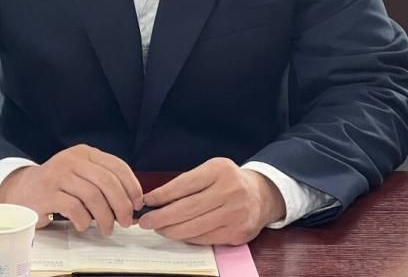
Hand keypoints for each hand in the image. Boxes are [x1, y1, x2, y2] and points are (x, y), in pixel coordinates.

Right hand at [0, 144, 142, 234]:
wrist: (22, 190)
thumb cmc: (58, 185)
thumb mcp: (80, 174)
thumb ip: (102, 181)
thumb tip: (131, 201)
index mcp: (84, 152)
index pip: (116, 165)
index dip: (132, 186)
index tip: (137, 203)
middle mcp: (72, 160)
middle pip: (107, 182)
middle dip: (122, 205)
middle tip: (126, 221)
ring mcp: (58, 175)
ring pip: (93, 196)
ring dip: (105, 217)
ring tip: (107, 229)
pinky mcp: (47, 193)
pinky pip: (75, 208)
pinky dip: (84, 221)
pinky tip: (83, 225)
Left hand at [138, 158, 285, 244]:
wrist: (262, 195)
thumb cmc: (229, 181)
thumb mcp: (211, 170)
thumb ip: (188, 183)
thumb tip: (157, 200)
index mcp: (220, 170)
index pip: (185, 184)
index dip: (162, 195)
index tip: (147, 201)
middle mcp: (230, 190)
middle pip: (188, 208)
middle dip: (162, 216)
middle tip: (146, 221)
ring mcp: (236, 213)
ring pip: (195, 227)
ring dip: (172, 230)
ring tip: (159, 228)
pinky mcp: (238, 232)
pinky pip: (206, 238)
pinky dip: (188, 237)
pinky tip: (178, 234)